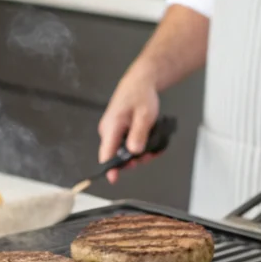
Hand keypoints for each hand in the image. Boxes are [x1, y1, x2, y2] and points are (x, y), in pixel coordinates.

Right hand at [98, 65, 159, 183]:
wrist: (140, 82)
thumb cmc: (140, 95)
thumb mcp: (144, 115)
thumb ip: (139, 134)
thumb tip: (134, 151)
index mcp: (111, 126)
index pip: (106, 153)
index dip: (110, 168)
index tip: (114, 179)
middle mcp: (108, 130)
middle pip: (117, 155)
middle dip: (134, 159)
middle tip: (150, 154)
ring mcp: (113, 130)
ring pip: (124, 150)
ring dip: (138, 152)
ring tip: (153, 146)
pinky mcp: (118, 130)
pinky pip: (126, 144)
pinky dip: (137, 145)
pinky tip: (148, 142)